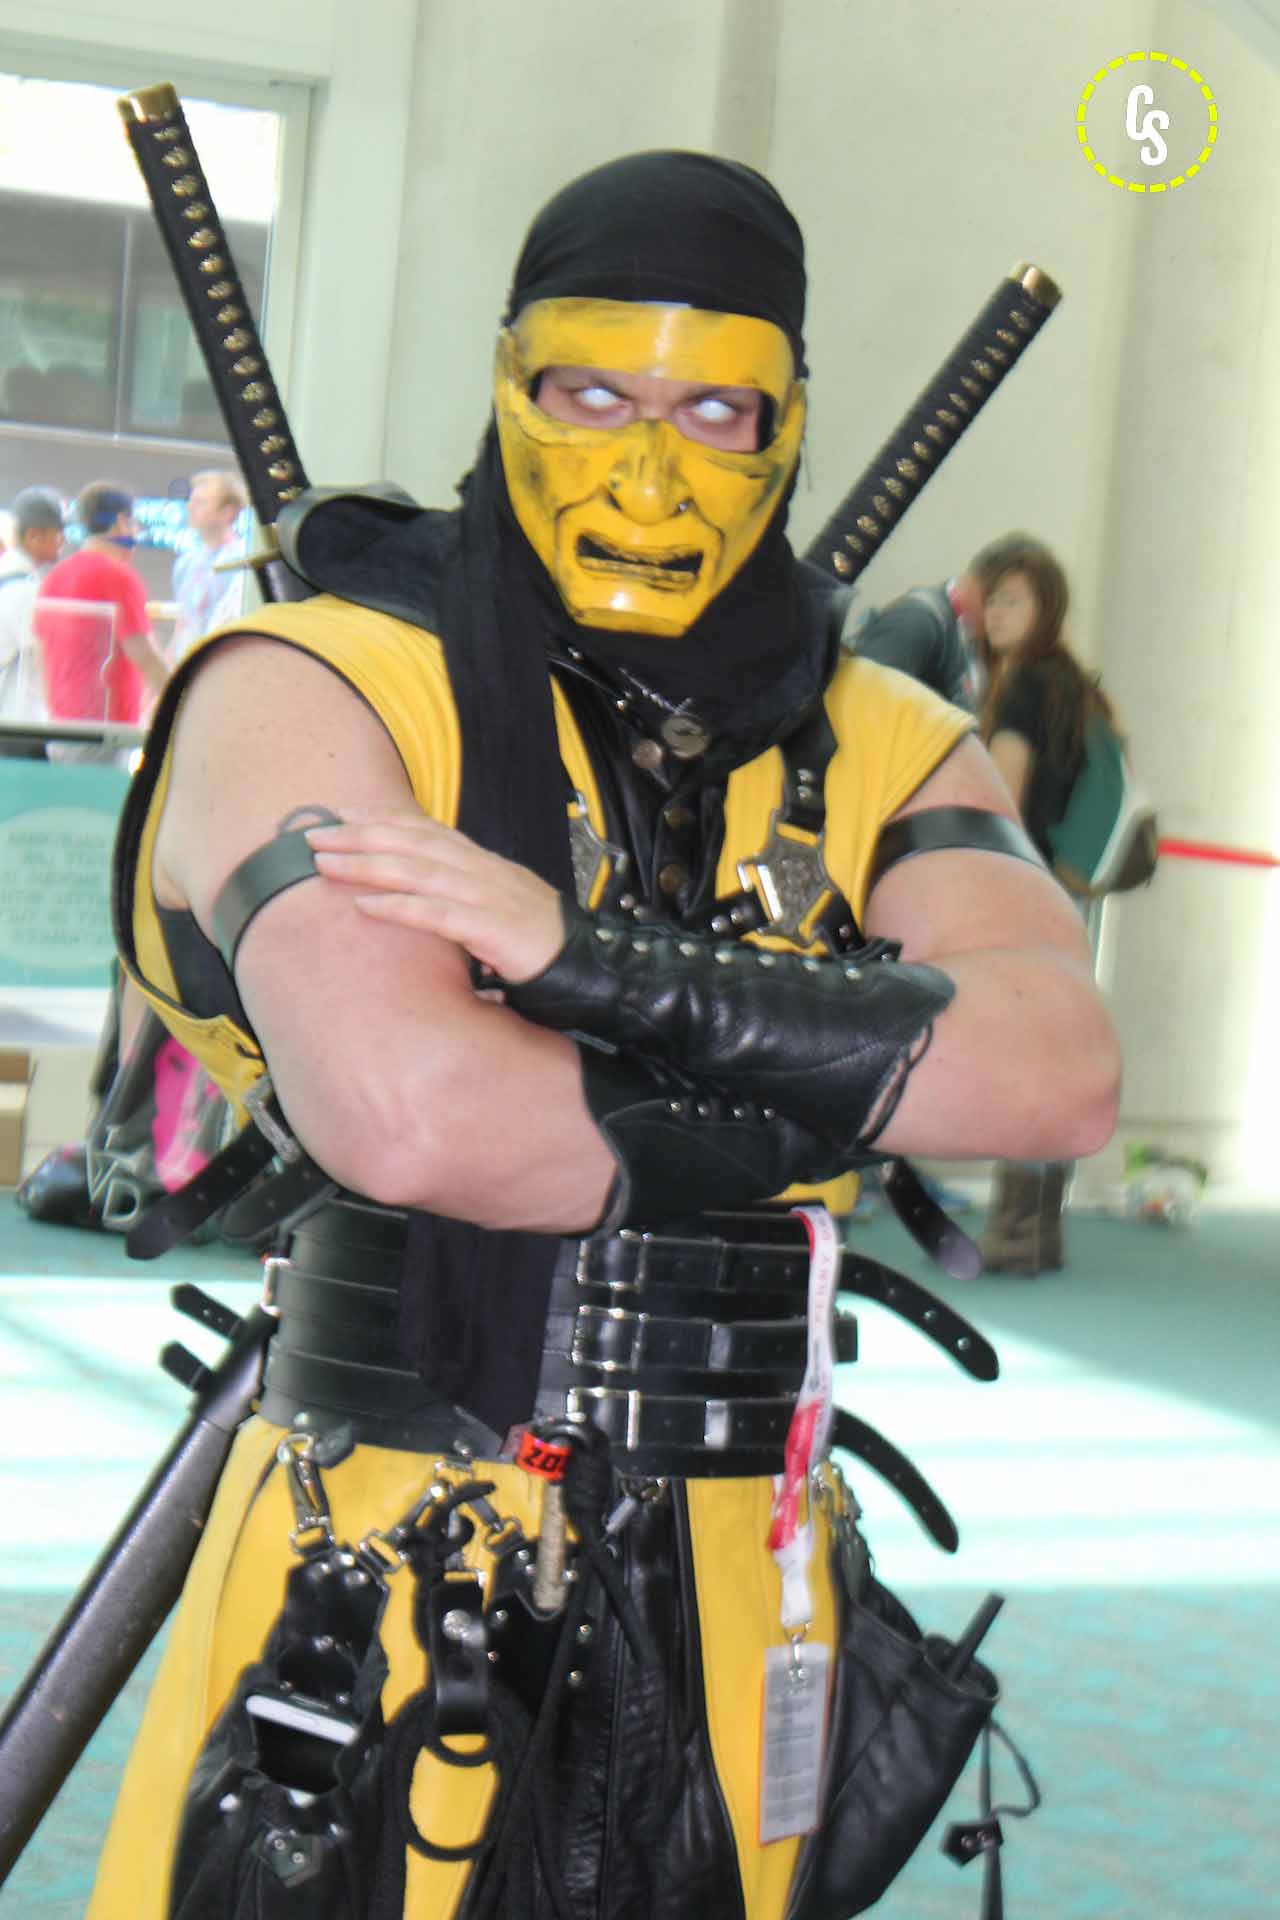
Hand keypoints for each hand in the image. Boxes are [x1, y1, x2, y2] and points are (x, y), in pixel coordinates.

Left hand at [307, 809, 566, 981]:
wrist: (584, 961)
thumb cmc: (533, 938)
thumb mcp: (492, 903)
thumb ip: (457, 891)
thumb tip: (416, 891)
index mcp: (479, 861)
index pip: (423, 829)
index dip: (379, 818)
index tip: (338, 814)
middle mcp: (479, 869)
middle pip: (411, 842)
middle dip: (359, 836)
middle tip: (313, 836)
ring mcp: (485, 895)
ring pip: (417, 871)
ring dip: (367, 864)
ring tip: (326, 864)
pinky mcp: (490, 928)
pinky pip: (436, 914)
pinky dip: (399, 907)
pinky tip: (366, 905)